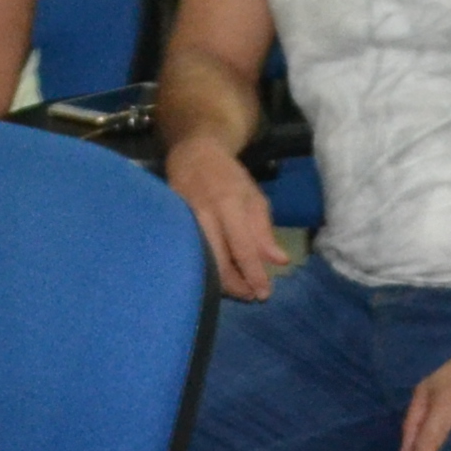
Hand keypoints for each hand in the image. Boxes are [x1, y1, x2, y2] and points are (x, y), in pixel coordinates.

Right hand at [163, 138, 287, 302]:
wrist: (192, 154)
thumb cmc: (228, 177)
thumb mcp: (254, 197)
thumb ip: (263, 230)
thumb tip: (279, 261)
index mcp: (228, 203)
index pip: (242, 247)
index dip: (254, 273)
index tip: (264, 293)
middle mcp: (203, 213)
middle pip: (217, 260)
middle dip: (235, 285)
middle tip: (250, 296)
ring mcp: (183, 219)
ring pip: (200, 261)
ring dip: (220, 282)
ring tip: (236, 291)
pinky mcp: (171, 224)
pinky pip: (189, 254)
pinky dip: (203, 269)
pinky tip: (215, 277)